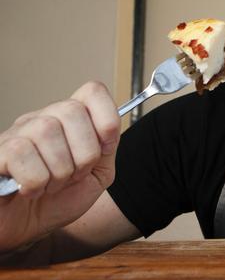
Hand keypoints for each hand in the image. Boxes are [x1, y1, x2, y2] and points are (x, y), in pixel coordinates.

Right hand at [0, 82, 119, 253]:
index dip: (106, 117)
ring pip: (47, 131)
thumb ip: (107, 150)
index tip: (105, 148)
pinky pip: (20, 153)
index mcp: (69, 123)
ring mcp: (15, 135)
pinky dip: (34, 181)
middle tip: (73, 176)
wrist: (26, 232)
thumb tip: (110, 127)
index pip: (92, 92)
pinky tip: (29, 190)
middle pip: (72, 110)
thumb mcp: (96, 176)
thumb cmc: (57, 202)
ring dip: (58, 171)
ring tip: (50, 185)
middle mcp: (41, 121)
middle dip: (83, 153)